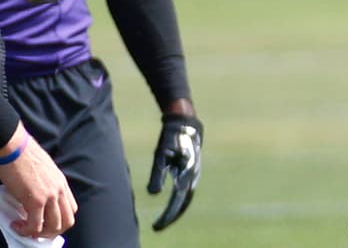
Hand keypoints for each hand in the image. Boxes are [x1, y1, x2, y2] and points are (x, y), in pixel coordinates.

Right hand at [0, 128, 77, 239]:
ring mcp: (49, 196)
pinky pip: (35, 225)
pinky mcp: (35, 200)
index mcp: (61, 182)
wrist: (14, 146)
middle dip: (52, 232)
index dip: (59, 220)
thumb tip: (36, 200)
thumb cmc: (23, 154)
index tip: (46, 223)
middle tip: (37, 232)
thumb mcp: (43, 170)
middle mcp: (59, 190)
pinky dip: (26, 230)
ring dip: (40, 234)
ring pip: (54, 227)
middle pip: (67, 221)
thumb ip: (45, 185)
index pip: (71, 209)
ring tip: (26, 230)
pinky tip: (17, 225)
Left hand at [147, 113, 203, 230]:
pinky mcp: (192, 169)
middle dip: (171, 216)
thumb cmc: (170, 136)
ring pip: (186, 197)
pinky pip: (187, 190)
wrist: (184, 120)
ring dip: (176, 209)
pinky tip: (173, 203)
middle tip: (158, 226)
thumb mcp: (160, 154)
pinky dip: (180, 200)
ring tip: (164, 219)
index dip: (167, 217)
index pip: (176, 203)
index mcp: (186, 174)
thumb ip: (158, 175)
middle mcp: (193, 176)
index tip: (156, 226)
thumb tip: (153, 194)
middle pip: (183, 203)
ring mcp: (194, 173)